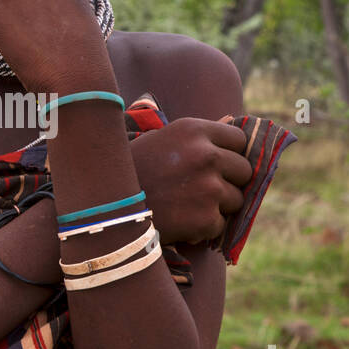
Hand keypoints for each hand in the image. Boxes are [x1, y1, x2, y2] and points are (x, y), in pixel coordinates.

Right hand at [130, 117, 252, 244]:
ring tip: (187, 206)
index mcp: (194, 130)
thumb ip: (199, 134)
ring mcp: (208, 188)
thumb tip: (234, 119)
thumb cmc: (132, 169)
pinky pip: (219, 225)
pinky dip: (203, 228)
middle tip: (201, 189)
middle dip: (228, 181)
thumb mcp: (162, 139)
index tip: (217, 164)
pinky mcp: (205, 219)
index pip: (239, 140)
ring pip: (236, 200)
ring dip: (217, 206)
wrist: (104, 208)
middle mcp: (205, 155)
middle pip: (243, 171)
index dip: (230, 153)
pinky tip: (180, 222)